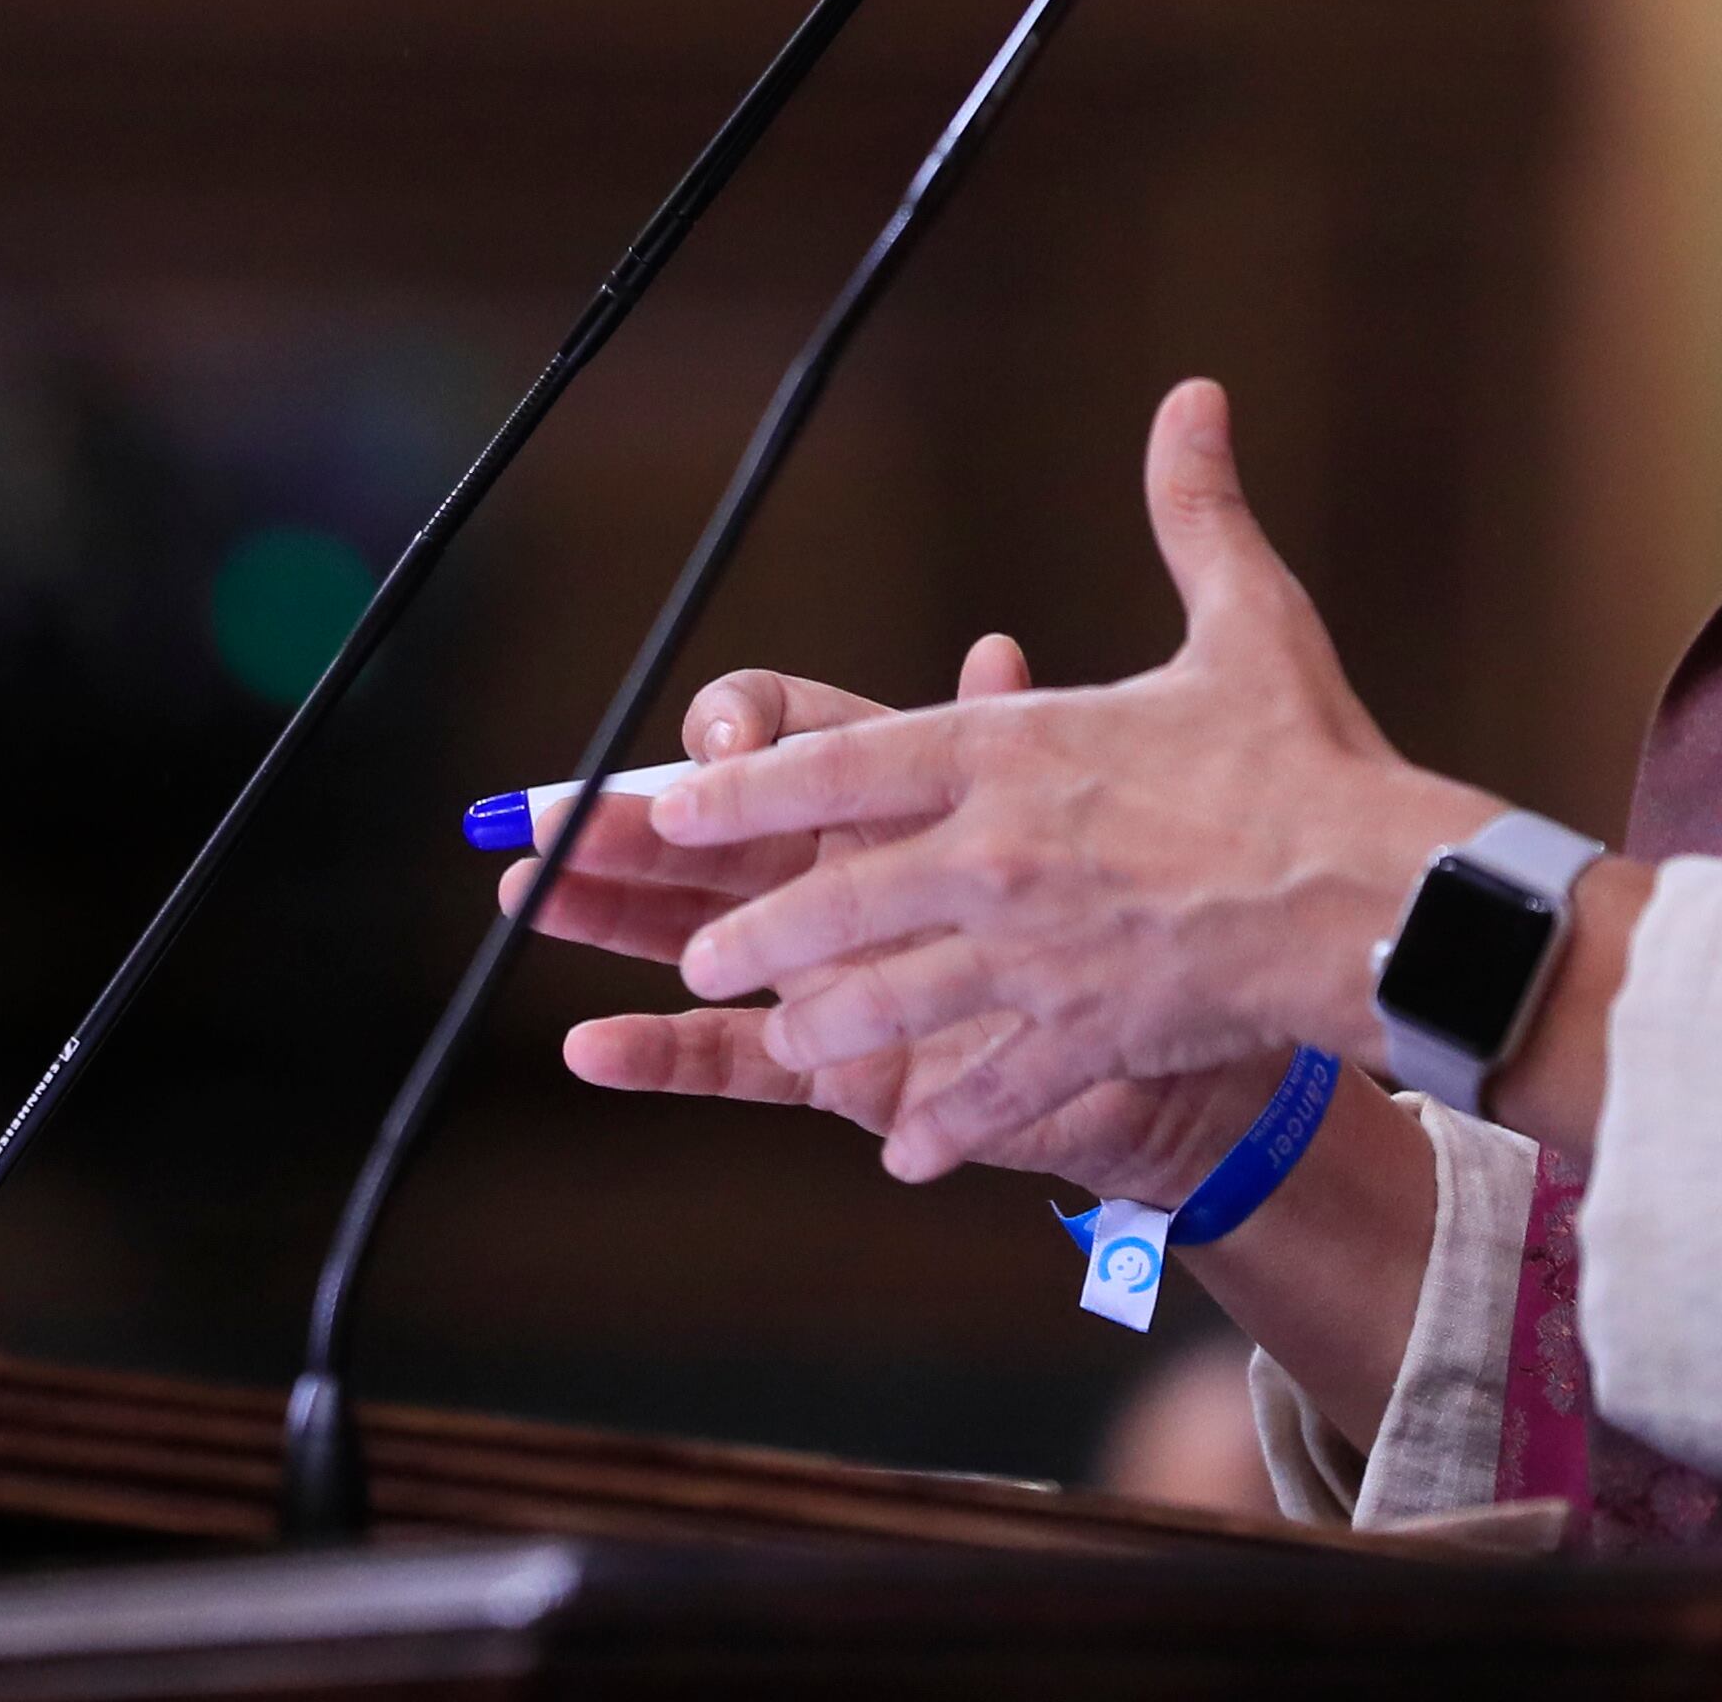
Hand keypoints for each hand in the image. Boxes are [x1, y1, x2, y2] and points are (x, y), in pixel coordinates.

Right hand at [512, 640, 1266, 1203]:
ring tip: (530, 894)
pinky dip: (662, 1055)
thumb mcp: (1091, 812)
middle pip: (713, 842)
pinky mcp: (841, 1071)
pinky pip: (737, 1064)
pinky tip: (589, 1045)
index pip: (790, 745)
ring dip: (612, 917)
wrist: (1191, 1045)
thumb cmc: (1140, 911)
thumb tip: (996, 650)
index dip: (739, 735)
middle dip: (626, 824)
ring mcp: (835, 976)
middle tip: (542, 810)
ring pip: (698, 937)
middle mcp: (849, 882)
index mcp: (898, 799)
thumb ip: (1025, 736)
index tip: (718, 738)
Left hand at [647, 378, 1495, 1180]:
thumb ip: (1195, 514)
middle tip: (703, 951)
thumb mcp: (1247, 622)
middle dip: (757, 931)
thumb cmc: (1312, 758)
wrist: (1380, 898)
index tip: (672, 801)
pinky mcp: (1086, 1034)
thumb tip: (1194, 401)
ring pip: (887, 1002)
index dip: (746, 786)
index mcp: (1019, 752)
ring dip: (823, 1024)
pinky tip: (903, 1151)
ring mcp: (1037, 957)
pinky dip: (943, 1125)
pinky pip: (989, 1090)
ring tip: (786, 1036)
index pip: (846, 762)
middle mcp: (1002, 856)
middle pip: (836, 900)